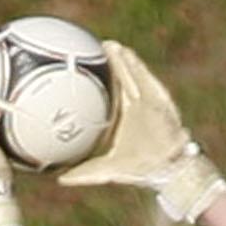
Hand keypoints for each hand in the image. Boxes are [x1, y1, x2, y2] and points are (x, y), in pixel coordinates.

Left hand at [58, 43, 225, 223]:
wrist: (167, 169)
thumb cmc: (140, 169)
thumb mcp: (107, 170)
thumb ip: (85, 173)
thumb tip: (59, 180)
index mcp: (120, 119)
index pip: (106, 97)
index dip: (95, 85)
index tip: (79, 73)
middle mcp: (133, 107)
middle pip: (119, 81)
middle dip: (107, 65)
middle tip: (91, 50)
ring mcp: (147, 101)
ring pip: (131, 75)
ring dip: (120, 59)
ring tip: (107, 45)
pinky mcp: (158, 98)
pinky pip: (145, 77)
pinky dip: (135, 65)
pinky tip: (125, 53)